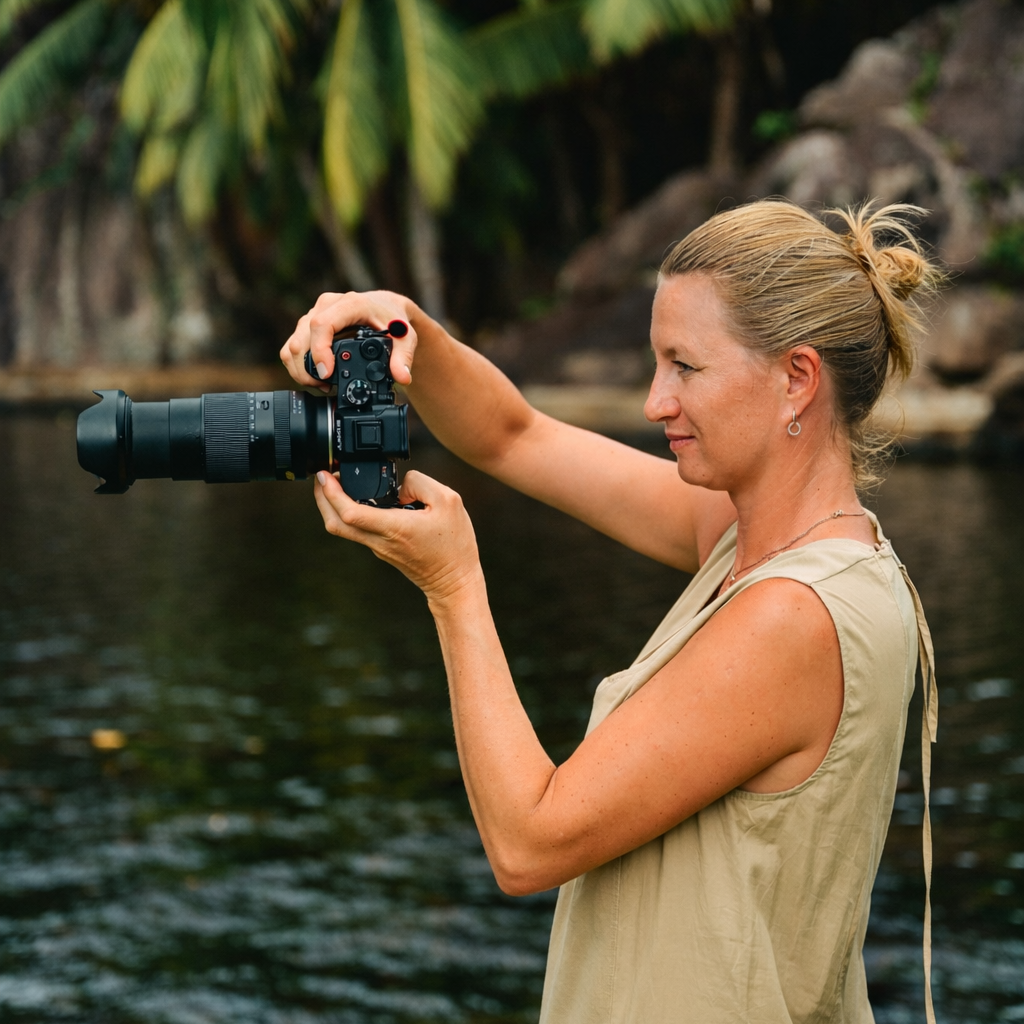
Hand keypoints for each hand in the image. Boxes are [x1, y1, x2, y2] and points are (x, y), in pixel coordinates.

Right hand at [280, 290, 420, 391]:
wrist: (387, 308)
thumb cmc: (393, 319)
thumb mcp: (404, 337)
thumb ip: (403, 357)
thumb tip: (402, 377)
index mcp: (349, 304)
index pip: (322, 325)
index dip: (320, 351)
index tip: (327, 373)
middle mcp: (327, 306)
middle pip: (302, 339)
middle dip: (308, 370)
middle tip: (326, 387)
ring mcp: (314, 314)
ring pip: (293, 345)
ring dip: (301, 370)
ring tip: (322, 385)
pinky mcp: (308, 325)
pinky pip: (293, 347)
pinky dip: (299, 366)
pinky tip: (317, 378)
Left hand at [313, 469, 483, 607]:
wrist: (454, 582)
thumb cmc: (454, 545)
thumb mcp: (449, 501)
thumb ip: (420, 483)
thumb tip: (400, 484)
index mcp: (394, 527)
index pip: (350, 513)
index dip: (331, 493)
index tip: (325, 475)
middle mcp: (380, 540)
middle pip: (335, 523)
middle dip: (322, 498)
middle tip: (322, 477)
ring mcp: (379, 548)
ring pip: (343, 529)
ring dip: (332, 506)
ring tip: (336, 484)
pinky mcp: (383, 550)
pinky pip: (358, 530)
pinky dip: (349, 513)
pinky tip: (358, 498)